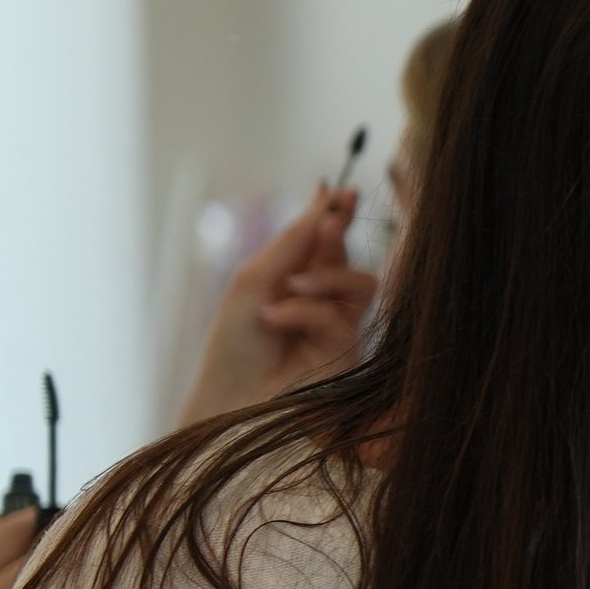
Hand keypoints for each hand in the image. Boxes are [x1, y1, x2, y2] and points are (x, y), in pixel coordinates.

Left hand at [180, 191, 378, 423]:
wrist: (229, 397)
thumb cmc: (234, 342)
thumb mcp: (257, 278)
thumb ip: (295, 239)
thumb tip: (326, 193)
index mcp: (297, 282)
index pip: (327, 243)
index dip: (337, 214)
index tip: (341, 191)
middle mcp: (323, 304)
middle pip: (349, 257)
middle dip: (339, 235)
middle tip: (328, 223)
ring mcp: (338, 331)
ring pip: (360, 284)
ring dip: (325, 277)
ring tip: (288, 287)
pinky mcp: (347, 356)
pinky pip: (339, 317)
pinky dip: (303, 311)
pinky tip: (273, 320)